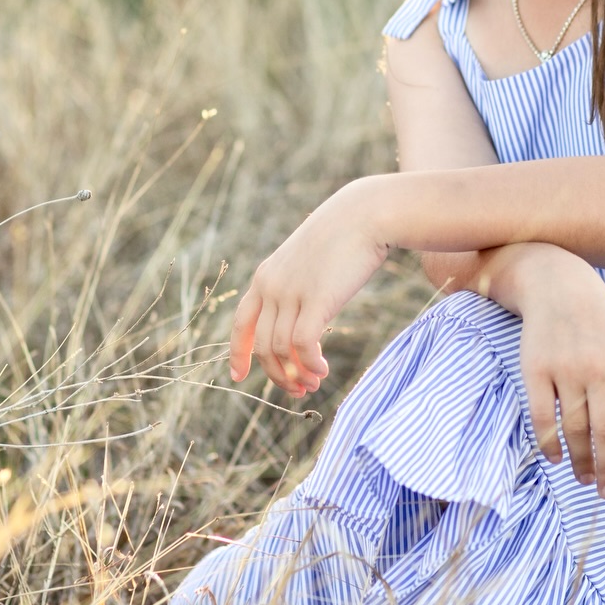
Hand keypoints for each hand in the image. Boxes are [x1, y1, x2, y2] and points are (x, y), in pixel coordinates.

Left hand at [229, 185, 387, 394]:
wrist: (366, 214)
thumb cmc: (345, 236)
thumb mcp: (309, 260)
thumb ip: (298, 285)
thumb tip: (301, 317)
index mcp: (265, 276)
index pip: (241, 323)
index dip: (238, 353)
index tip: (238, 376)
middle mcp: (271, 286)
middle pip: (262, 344)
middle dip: (276, 374)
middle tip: (298, 391)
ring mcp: (291, 293)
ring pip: (281, 349)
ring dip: (297, 374)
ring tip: (314, 383)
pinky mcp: (315, 300)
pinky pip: (302, 345)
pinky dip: (310, 364)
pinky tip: (322, 370)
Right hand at [510, 248, 604, 498]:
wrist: (556, 283)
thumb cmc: (603, 318)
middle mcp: (598, 366)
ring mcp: (565, 368)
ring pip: (574, 428)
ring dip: (581, 460)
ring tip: (587, 479)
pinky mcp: (534, 369)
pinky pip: (541, 416)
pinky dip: (549, 443)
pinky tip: (556, 459)